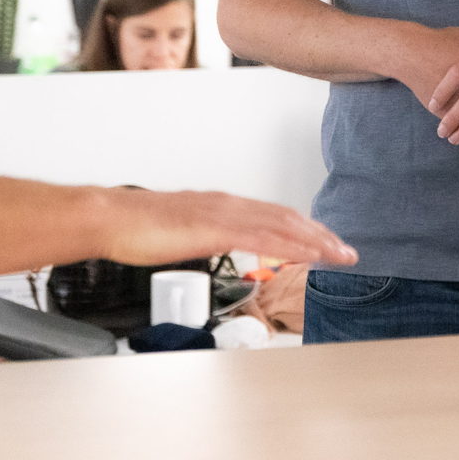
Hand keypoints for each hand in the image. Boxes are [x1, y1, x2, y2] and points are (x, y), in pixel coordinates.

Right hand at [102, 189, 355, 268]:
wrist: (111, 219)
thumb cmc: (137, 228)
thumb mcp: (180, 233)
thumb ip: (203, 237)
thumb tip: (212, 244)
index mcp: (221, 206)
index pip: (274, 216)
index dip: (304, 229)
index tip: (326, 243)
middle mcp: (228, 204)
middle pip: (287, 218)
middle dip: (320, 235)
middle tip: (347, 252)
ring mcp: (223, 213)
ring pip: (281, 225)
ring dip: (316, 240)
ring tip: (340, 255)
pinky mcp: (214, 227)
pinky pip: (261, 237)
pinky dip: (290, 246)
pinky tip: (308, 255)